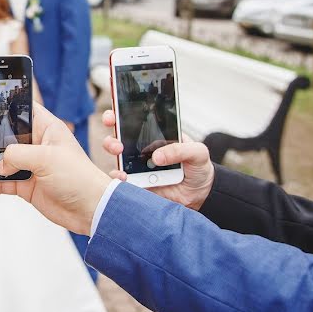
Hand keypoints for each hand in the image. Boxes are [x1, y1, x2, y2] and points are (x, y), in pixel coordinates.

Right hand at [0, 102, 110, 235]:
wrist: (91, 209)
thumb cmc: (78, 177)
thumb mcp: (46, 158)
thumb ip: (17, 154)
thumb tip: (0, 162)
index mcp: (46, 128)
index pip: (20, 111)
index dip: (1, 108)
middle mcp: (37, 145)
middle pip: (2, 137)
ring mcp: (31, 166)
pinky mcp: (28, 186)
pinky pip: (2, 183)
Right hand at [100, 110, 214, 210]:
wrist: (201, 194)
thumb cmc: (198, 167)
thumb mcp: (197, 152)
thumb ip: (180, 149)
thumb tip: (156, 157)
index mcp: (154, 136)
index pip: (132, 122)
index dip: (117, 117)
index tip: (112, 117)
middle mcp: (141, 150)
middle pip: (117, 140)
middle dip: (111, 140)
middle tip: (118, 146)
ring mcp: (137, 168)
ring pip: (116, 160)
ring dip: (113, 159)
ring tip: (120, 160)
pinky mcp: (137, 185)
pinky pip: (122, 182)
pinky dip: (118, 179)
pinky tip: (124, 178)